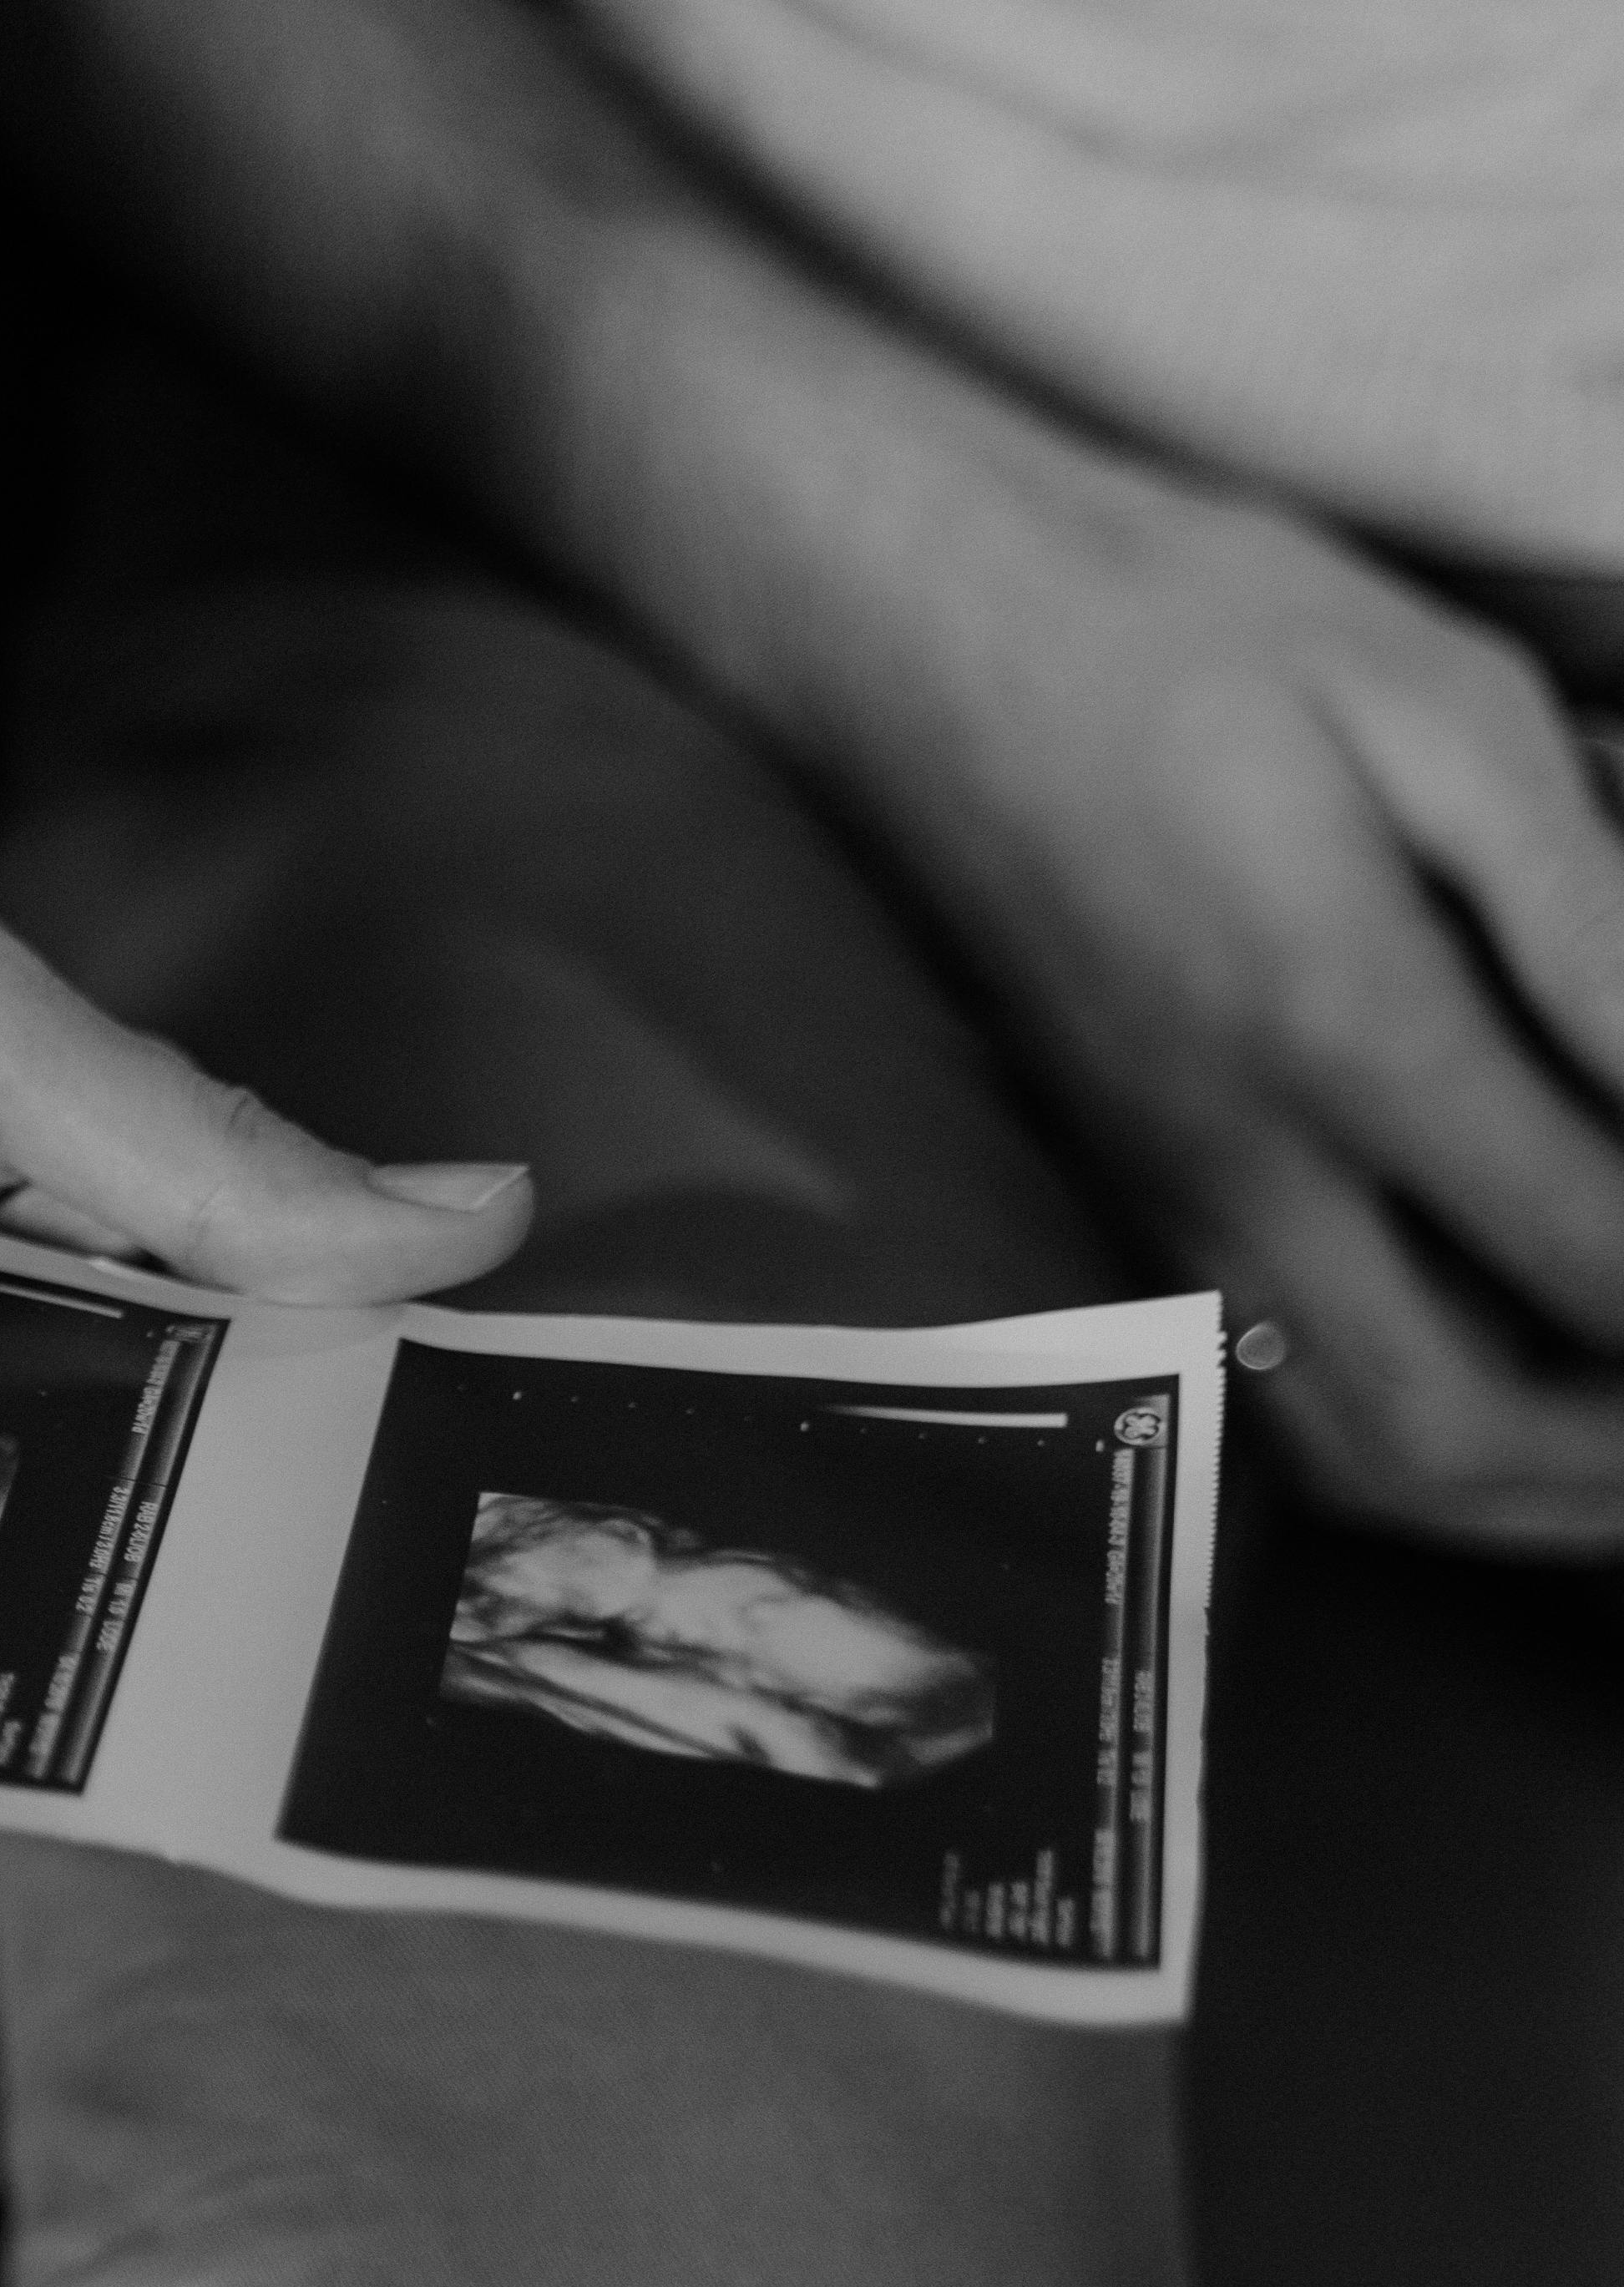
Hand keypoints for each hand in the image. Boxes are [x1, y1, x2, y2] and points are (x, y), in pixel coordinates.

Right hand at [756, 453, 1623, 1551]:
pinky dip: (1441, 1442)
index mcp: (1337, 1028)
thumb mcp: (1441, 706)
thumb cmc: (1185, 625)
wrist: (904, 631)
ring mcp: (1167, 1197)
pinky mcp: (1135, 1192)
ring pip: (1365, 1452)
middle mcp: (1235, 1165)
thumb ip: (1594, 909)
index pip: (1595, 1248)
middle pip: (1462, 1431)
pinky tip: (1536, 1386)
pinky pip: (1292, 1392)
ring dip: (1541, 1489)